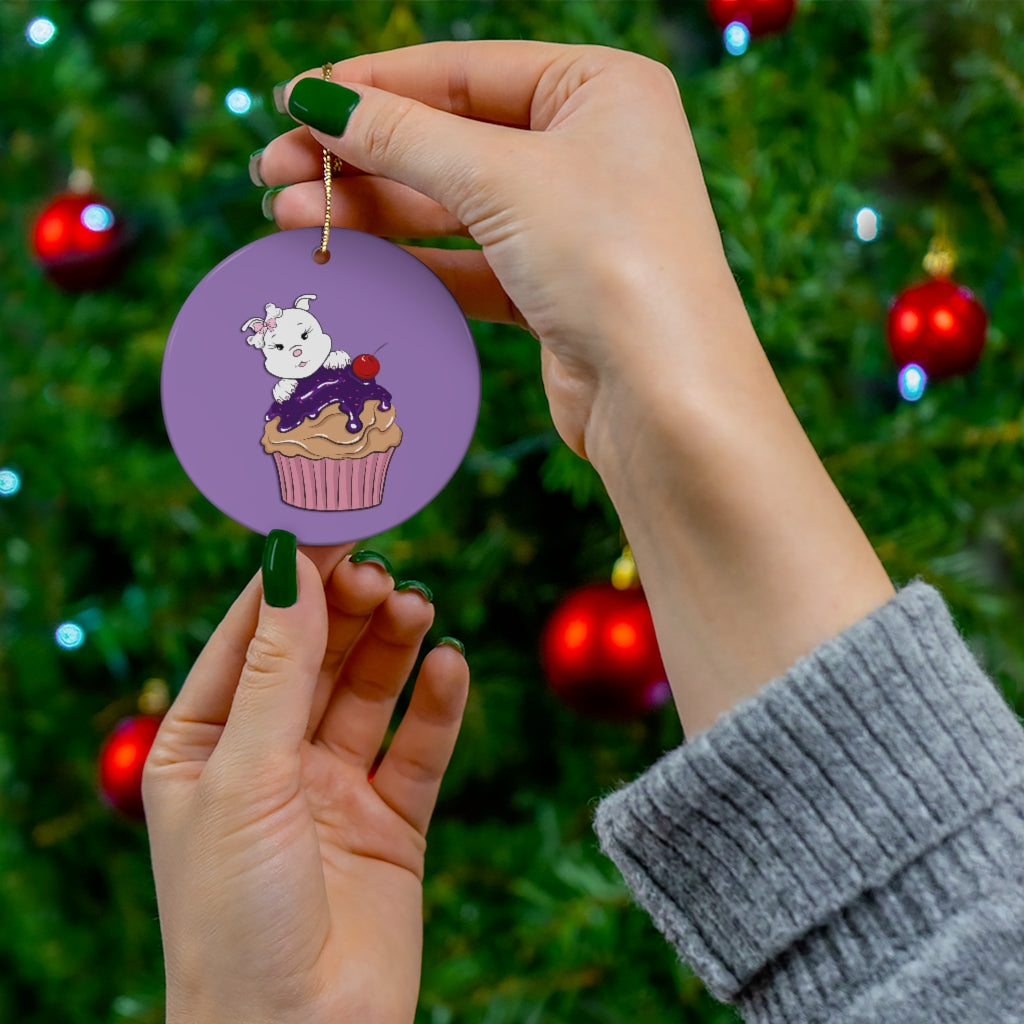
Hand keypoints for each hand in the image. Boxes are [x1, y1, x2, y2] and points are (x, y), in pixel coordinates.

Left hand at [143, 543, 468, 1023]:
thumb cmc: (235, 916)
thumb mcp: (245, 777)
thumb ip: (278, 670)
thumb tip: (291, 565)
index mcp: (204, 744)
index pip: (250, 636)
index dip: (291, 579)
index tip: (332, 523)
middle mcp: (269, 758)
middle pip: (316, 655)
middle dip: (347, 609)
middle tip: (381, 571)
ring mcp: (332, 788)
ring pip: (369, 691)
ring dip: (393, 645)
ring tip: (416, 607)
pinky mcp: (391, 821)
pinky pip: (419, 747)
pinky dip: (438, 705)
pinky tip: (450, 666)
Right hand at [256, 41, 740, 461]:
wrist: (665, 399)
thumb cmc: (609, 261)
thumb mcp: (500, 178)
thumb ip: (403, 136)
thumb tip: (317, 100)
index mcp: (601, 88)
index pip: (464, 71)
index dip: (373, 85)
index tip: (293, 101)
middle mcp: (592, 149)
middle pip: (451, 139)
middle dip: (360, 156)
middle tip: (273, 172)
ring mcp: (574, 223)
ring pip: (453, 206)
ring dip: (372, 212)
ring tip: (288, 218)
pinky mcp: (555, 290)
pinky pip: (469, 263)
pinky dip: (411, 262)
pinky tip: (350, 260)